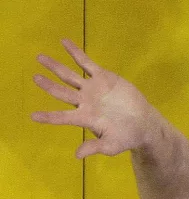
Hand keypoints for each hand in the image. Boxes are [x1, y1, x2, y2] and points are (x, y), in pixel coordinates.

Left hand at [31, 39, 158, 158]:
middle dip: (48, 85)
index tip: (33, 116)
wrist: (144, 124)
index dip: (49, 117)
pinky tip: (64, 43)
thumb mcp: (111, 146)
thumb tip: (77, 155)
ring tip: (40, 58)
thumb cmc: (127, 137)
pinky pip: (86, 63)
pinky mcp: (103, 77)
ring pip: (69, 75)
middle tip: (35, 78)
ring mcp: (92, 88)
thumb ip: (95, 148)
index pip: (63, 117)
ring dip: (55, 66)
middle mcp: (84, 101)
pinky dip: (76, 53)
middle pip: (62, 91)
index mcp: (85, 118)